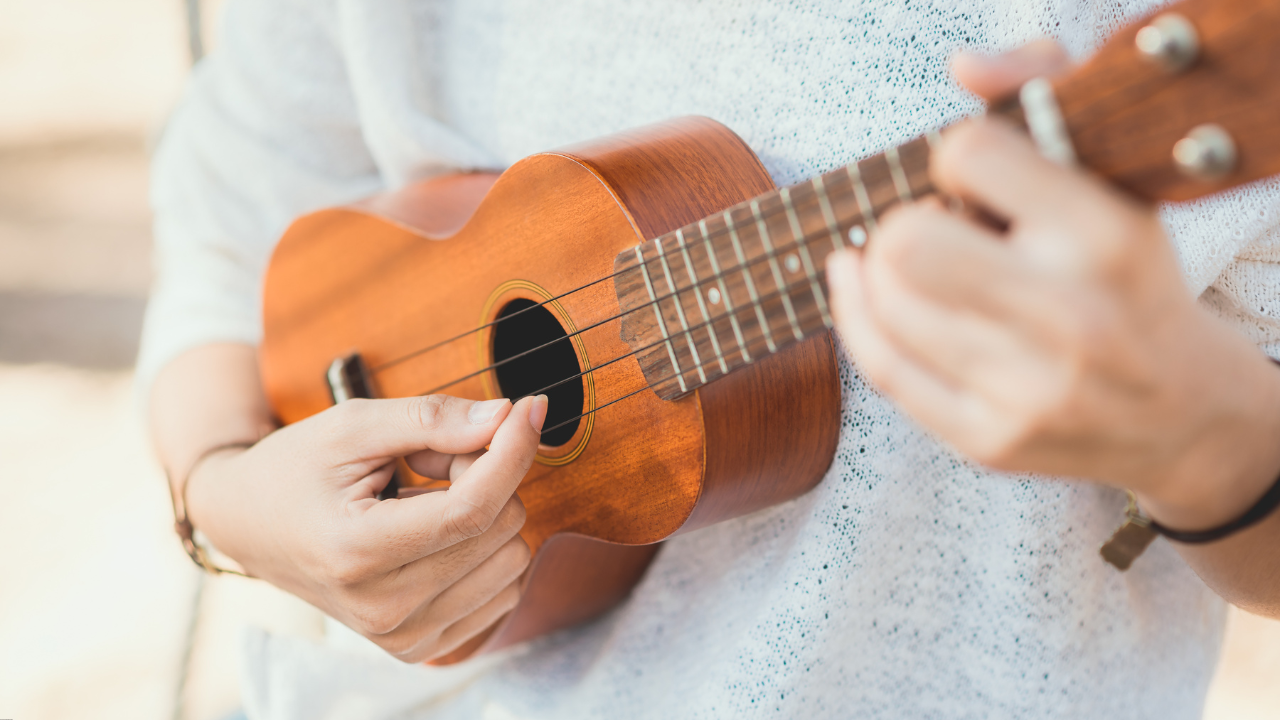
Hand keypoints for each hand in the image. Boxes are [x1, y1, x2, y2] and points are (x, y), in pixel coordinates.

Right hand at [186, 393, 547, 662]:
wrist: (249, 526)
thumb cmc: (298, 467)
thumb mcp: (353, 425)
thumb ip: (432, 419)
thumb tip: (508, 417)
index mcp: (356, 552)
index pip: (471, 509)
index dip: (512, 452)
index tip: (531, 409)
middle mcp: (381, 608)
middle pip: (498, 527)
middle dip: (482, 476)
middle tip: (427, 462)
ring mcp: (403, 635)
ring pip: (512, 558)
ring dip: (483, 514)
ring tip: (422, 500)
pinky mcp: (422, 646)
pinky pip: (505, 590)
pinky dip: (483, 550)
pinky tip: (433, 535)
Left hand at [826, 42, 1279, 529]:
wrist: (1181, 413)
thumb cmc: (1129, 279)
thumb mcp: (1114, 181)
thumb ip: (1044, 92)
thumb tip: (965, 66)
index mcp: (1106, 237)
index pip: (967, 155)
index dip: (956, 156)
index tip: (974, 178)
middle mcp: (1071, 317)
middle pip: (906, 243)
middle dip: (903, 222)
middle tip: (932, 228)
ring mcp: (1027, 389)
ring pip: (884, 305)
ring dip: (879, 270)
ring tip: (909, 262)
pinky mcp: (989, 440)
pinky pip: (882, 367)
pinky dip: (855, 315)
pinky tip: (857, 284)